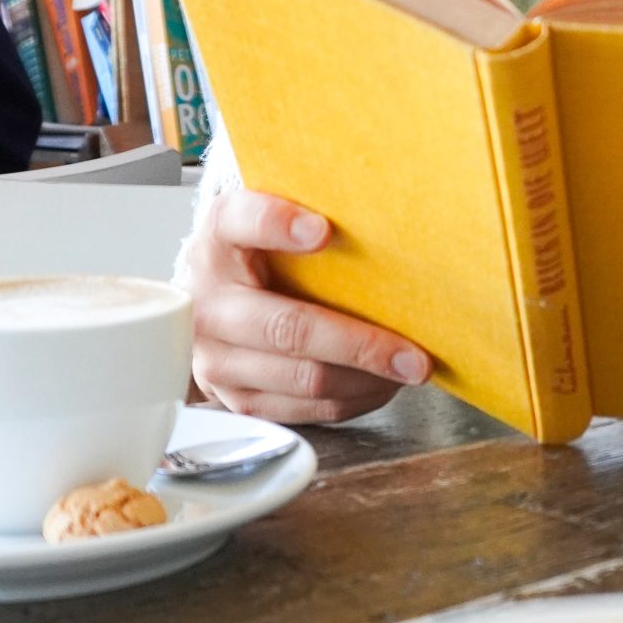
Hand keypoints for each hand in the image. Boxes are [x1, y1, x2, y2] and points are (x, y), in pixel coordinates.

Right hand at [186, 189, 431, 424]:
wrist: (211, 310)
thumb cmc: (261, 259)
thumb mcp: (272, 225)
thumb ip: (312, 213)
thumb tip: (390, 221)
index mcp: (218, 239)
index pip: (238, 221)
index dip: (277, 225)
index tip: (323, 230)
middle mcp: (208, 301)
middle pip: (288, 327)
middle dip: (360, 344)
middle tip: (414, 355)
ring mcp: (217, 357)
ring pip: (305, 378)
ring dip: (367, 378)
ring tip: (409, 370)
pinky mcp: (236, 398)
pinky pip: (305, 409)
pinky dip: (353, 399)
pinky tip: (381, 384)